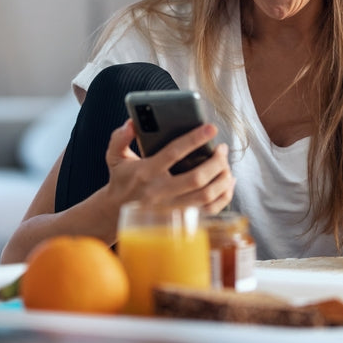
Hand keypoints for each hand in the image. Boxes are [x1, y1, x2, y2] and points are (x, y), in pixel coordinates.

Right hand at [104, 120, 234, 213]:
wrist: (115, 212)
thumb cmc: (121, 180)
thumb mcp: (115, 157)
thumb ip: (120, 138)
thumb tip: (132, 123)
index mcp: (146, 172)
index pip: (174, 153)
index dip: (194, 139)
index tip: (211, 128)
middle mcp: (160, 191)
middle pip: (196, 178)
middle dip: (216, 162)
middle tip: (223, 149)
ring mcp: (172, 207)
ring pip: (206, 196)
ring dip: (223, 178)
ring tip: (226, 164)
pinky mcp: (181, 218)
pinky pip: (209, 210)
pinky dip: (223, 196)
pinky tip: (228, 182)